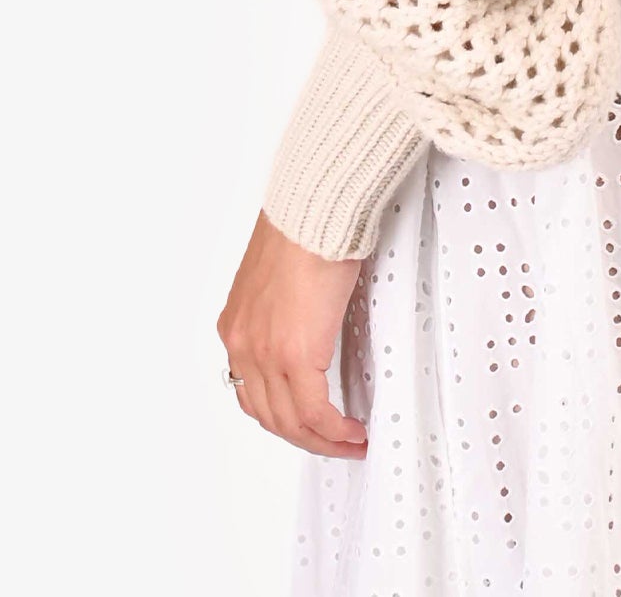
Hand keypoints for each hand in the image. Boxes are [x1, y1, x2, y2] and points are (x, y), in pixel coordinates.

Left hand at [217, 210, 367, 456]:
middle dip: (303, 437)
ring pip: (289, 421)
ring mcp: (265, 353)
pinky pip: (313, 412)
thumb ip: (284, 307)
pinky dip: (333, 430)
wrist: (315, 210)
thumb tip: (308, 318)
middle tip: (331, 442)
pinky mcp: (295, 354)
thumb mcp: (280, 276)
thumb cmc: (306, 226)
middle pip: (268, 415)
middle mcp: (243, 345)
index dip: (281, 414)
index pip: (251, 390)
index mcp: (237, 326)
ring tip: (347, 442)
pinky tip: (351, 431)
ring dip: (321, 440)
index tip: (306, 421)